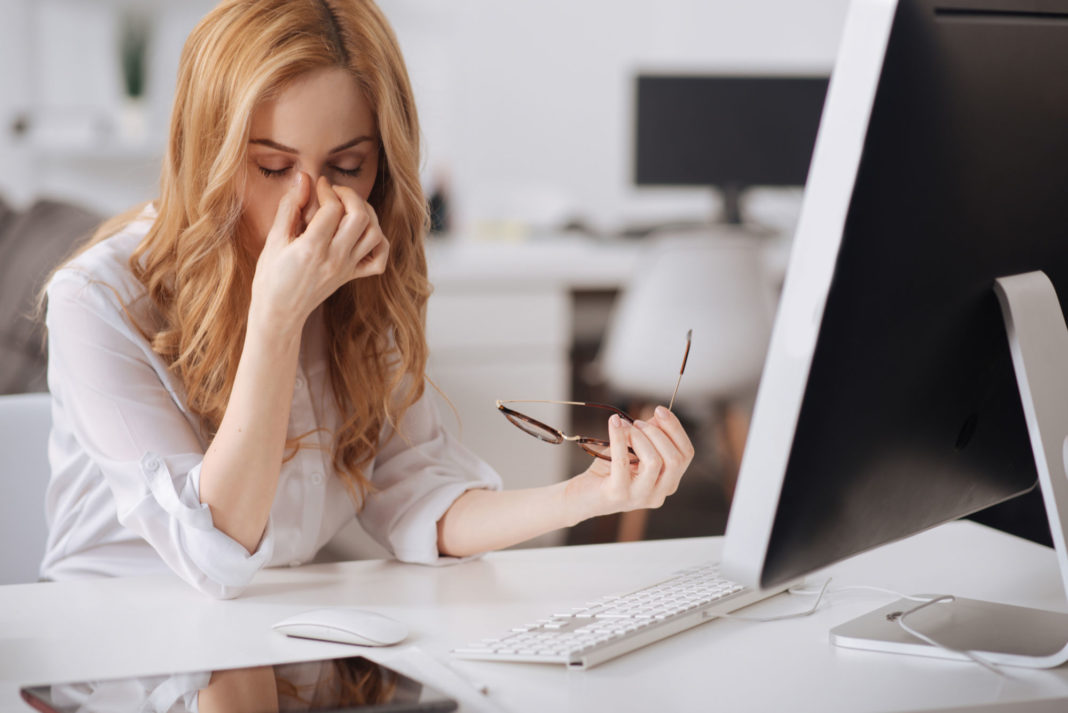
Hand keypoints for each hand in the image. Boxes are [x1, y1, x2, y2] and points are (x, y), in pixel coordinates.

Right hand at [250, 172, 388, 334]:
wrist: (279, 313)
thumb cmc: (271, 275)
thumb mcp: (274, 239)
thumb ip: (290, 206)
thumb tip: (304, 178)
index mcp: (312, 248)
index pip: (333, 208)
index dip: (326, 189)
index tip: (318, 184)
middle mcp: (335, 258)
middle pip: (361, 217)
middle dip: (350, 196)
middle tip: (335, 192)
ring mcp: (347, 268)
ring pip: (374, 234)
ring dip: (366, 214)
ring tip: (348, 208)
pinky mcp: (352, 276)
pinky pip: (379, 260)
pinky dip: (378, 243)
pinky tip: (362, 233)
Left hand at [563, 406, 694, 524]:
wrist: (581, 496)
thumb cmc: (609, 471)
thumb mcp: (633, 449)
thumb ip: (649, 435)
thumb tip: (658, 416)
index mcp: (668, 483)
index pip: (686, 455)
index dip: (676, 429)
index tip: (660, 410)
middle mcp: (658, 494)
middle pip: (675, 460)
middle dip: (658, 433)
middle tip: (637, 422)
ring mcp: (639, 497)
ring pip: (655, 462)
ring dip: (639, 436)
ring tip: (624, 426)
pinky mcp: (618, 494)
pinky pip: (623, 461)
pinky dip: (619, 437)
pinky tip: (614, 423)